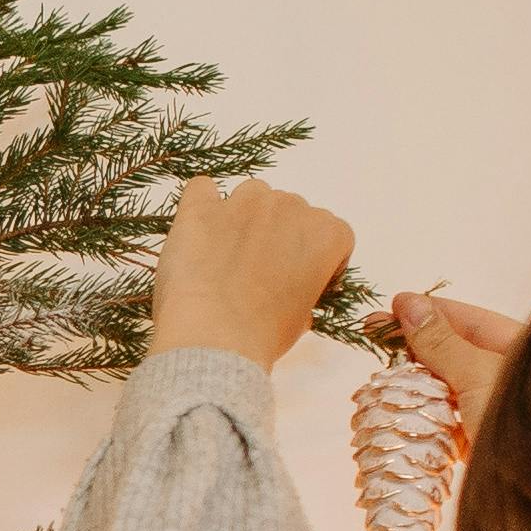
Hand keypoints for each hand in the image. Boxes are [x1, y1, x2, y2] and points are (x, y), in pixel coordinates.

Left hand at [147, 183, 351, 364]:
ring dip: (245, 216)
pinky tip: (198, 230)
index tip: (300, 277)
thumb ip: (304, 293)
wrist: (213, 341)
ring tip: (227, 255)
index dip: (316, 256)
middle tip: (258, 273)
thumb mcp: (301, 321)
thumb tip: (291, 296)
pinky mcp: (201, 208)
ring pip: (252, 194)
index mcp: (326, 234)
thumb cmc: (263, 336)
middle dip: (278, 236)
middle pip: (290, 211)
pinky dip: (203, 203)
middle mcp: (289, 207)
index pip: (332, 232)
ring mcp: (243, 203)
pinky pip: (202, 188)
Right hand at [388, 287, 521, 430]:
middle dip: (417, 346)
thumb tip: (408, 305)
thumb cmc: (524, 422)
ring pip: (450, 386)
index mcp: (525, 350)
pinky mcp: (483, 441)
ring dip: (415, 382)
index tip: (392, 306)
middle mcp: (513, 376)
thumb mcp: (478, 374)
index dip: (430, 311)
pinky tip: (398, 410)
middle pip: (458, 351)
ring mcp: (497, 409)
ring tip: (380, 374)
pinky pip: (449, 419)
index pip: (471, 319)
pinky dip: (424, 415)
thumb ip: (441, 342)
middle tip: (373, 336)